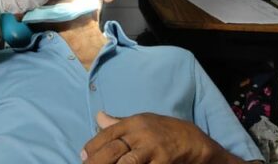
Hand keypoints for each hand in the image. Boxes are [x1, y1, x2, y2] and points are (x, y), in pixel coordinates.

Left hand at [81, 112, 240, 163]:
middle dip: (97, 161)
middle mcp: (142, 134)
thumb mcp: (143, 122)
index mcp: (135, 123)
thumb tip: (98, 117)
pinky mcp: (163, 163)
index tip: (83, 156)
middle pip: (114, 149)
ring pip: (127, 163)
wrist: (194, 141)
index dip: (93, 146)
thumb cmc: (164, 131)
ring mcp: (153, 150)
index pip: (108, 133)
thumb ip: (119, 123)